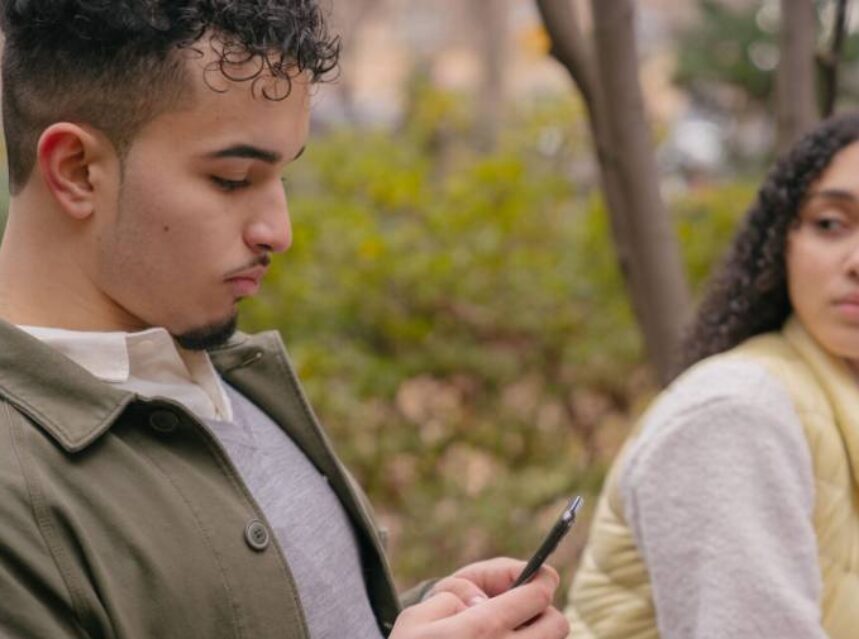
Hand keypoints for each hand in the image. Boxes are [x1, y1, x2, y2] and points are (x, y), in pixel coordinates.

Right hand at [390, 558, 568, 638]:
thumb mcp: (416, 617)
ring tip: (510, 633)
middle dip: (544, 610)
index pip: (538, 594)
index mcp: (483, 630)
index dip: (541, 579)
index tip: (537, 576)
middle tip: (522, 609)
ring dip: (538, 636)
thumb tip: (481, 602)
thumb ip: (452, 595)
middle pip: (557, 623)